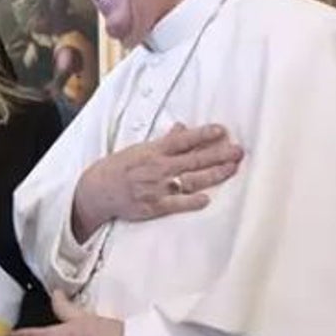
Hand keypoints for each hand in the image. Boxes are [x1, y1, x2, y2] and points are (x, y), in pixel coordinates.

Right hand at [72, 123, 242, 239]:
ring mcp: (156, 188)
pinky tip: (206, 199)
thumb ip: (164, 141)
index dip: (202, 135)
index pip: (182, 141)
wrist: (97, 190)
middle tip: (238, 151)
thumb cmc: (119, 167)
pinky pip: (175, 204)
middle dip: (218, 155)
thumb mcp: (140, 149)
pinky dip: (191, 201)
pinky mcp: (154, 207)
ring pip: (190, 181)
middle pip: (193, 160)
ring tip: (232, 169)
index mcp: (153, 152)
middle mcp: (157, 168)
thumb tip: (183, 128)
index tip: (221, 130)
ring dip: (213, 175)